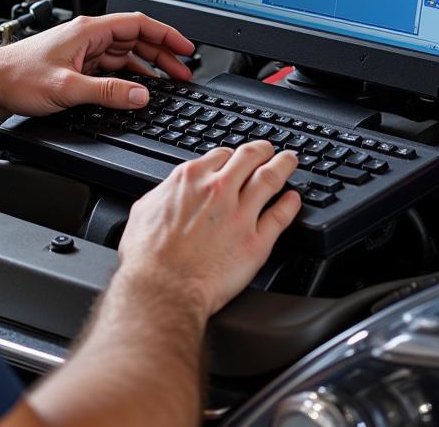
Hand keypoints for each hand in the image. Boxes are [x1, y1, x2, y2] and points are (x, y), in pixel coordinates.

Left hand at [0, 12, 194, 115]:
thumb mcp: (67, 88)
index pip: (138, 25)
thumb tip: (141, 94)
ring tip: (168, 81)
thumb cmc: (17, 77)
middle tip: (183, 71)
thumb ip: (107, 92)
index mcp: (88, 31)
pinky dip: (129, 77)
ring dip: (147, 66)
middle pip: (135, 40)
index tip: (186, 47)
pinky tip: (138, 89)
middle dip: (162, 53)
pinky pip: (111, 68)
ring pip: (124, 54)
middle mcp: (87, 37)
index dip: (166, 34)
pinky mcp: (76, 66)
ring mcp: (82, 51)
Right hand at [118, 143, 301, 316]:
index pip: (220, 155)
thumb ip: (162, 195)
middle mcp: (218, 190)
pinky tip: (294, 199)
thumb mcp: (144, 211)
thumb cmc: (149, 258)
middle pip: (249, 158)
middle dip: (262, 150)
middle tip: (269, 150)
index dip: (231, 155)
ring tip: (289, 161)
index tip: (235, 158)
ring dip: (283, 166)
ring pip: (270, 179)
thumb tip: (167, 194)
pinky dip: (290, 205)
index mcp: (190, 179)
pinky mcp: (256, 242)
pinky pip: (280, 217)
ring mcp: (240, 214)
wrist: (163, 289)